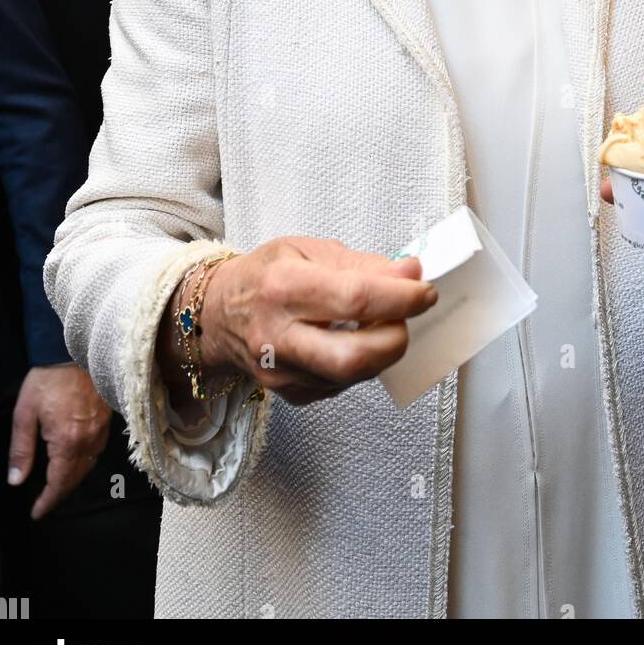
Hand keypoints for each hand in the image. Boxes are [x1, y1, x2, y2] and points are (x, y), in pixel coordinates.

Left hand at [7, 365, 110, 518]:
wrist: (74, 351)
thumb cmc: (48, 378)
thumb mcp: (25, 413)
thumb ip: (21, 449)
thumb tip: (16, 479)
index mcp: (67, 440)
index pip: (58, 482)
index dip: (47, 501)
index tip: (37, 512)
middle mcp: (88, 440)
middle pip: (76, 478)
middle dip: (60, 494)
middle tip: (44, 503)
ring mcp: (101, 430)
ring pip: (89, 466)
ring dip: (73, 480)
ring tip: (57, 485)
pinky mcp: (107, 420)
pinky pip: (97, 450)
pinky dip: (85, 462)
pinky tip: (75, 460)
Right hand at [199, 237, 437, 406]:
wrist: (219, 313)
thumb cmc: (266, 274)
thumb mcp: (310, 250)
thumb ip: (364, 264)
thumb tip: (412, 274)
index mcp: (283, 286)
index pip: (354, 299)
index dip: (401, 298)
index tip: (425, 292)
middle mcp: (277, 335)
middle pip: (353, 357)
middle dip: (395, 340)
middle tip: (404, 320)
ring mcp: (280, 372)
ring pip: (351, 377)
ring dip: (380, 352)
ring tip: (378, 325)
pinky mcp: (288, 394)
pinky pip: (340, 386)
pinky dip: (359, 364)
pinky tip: (350, 341)